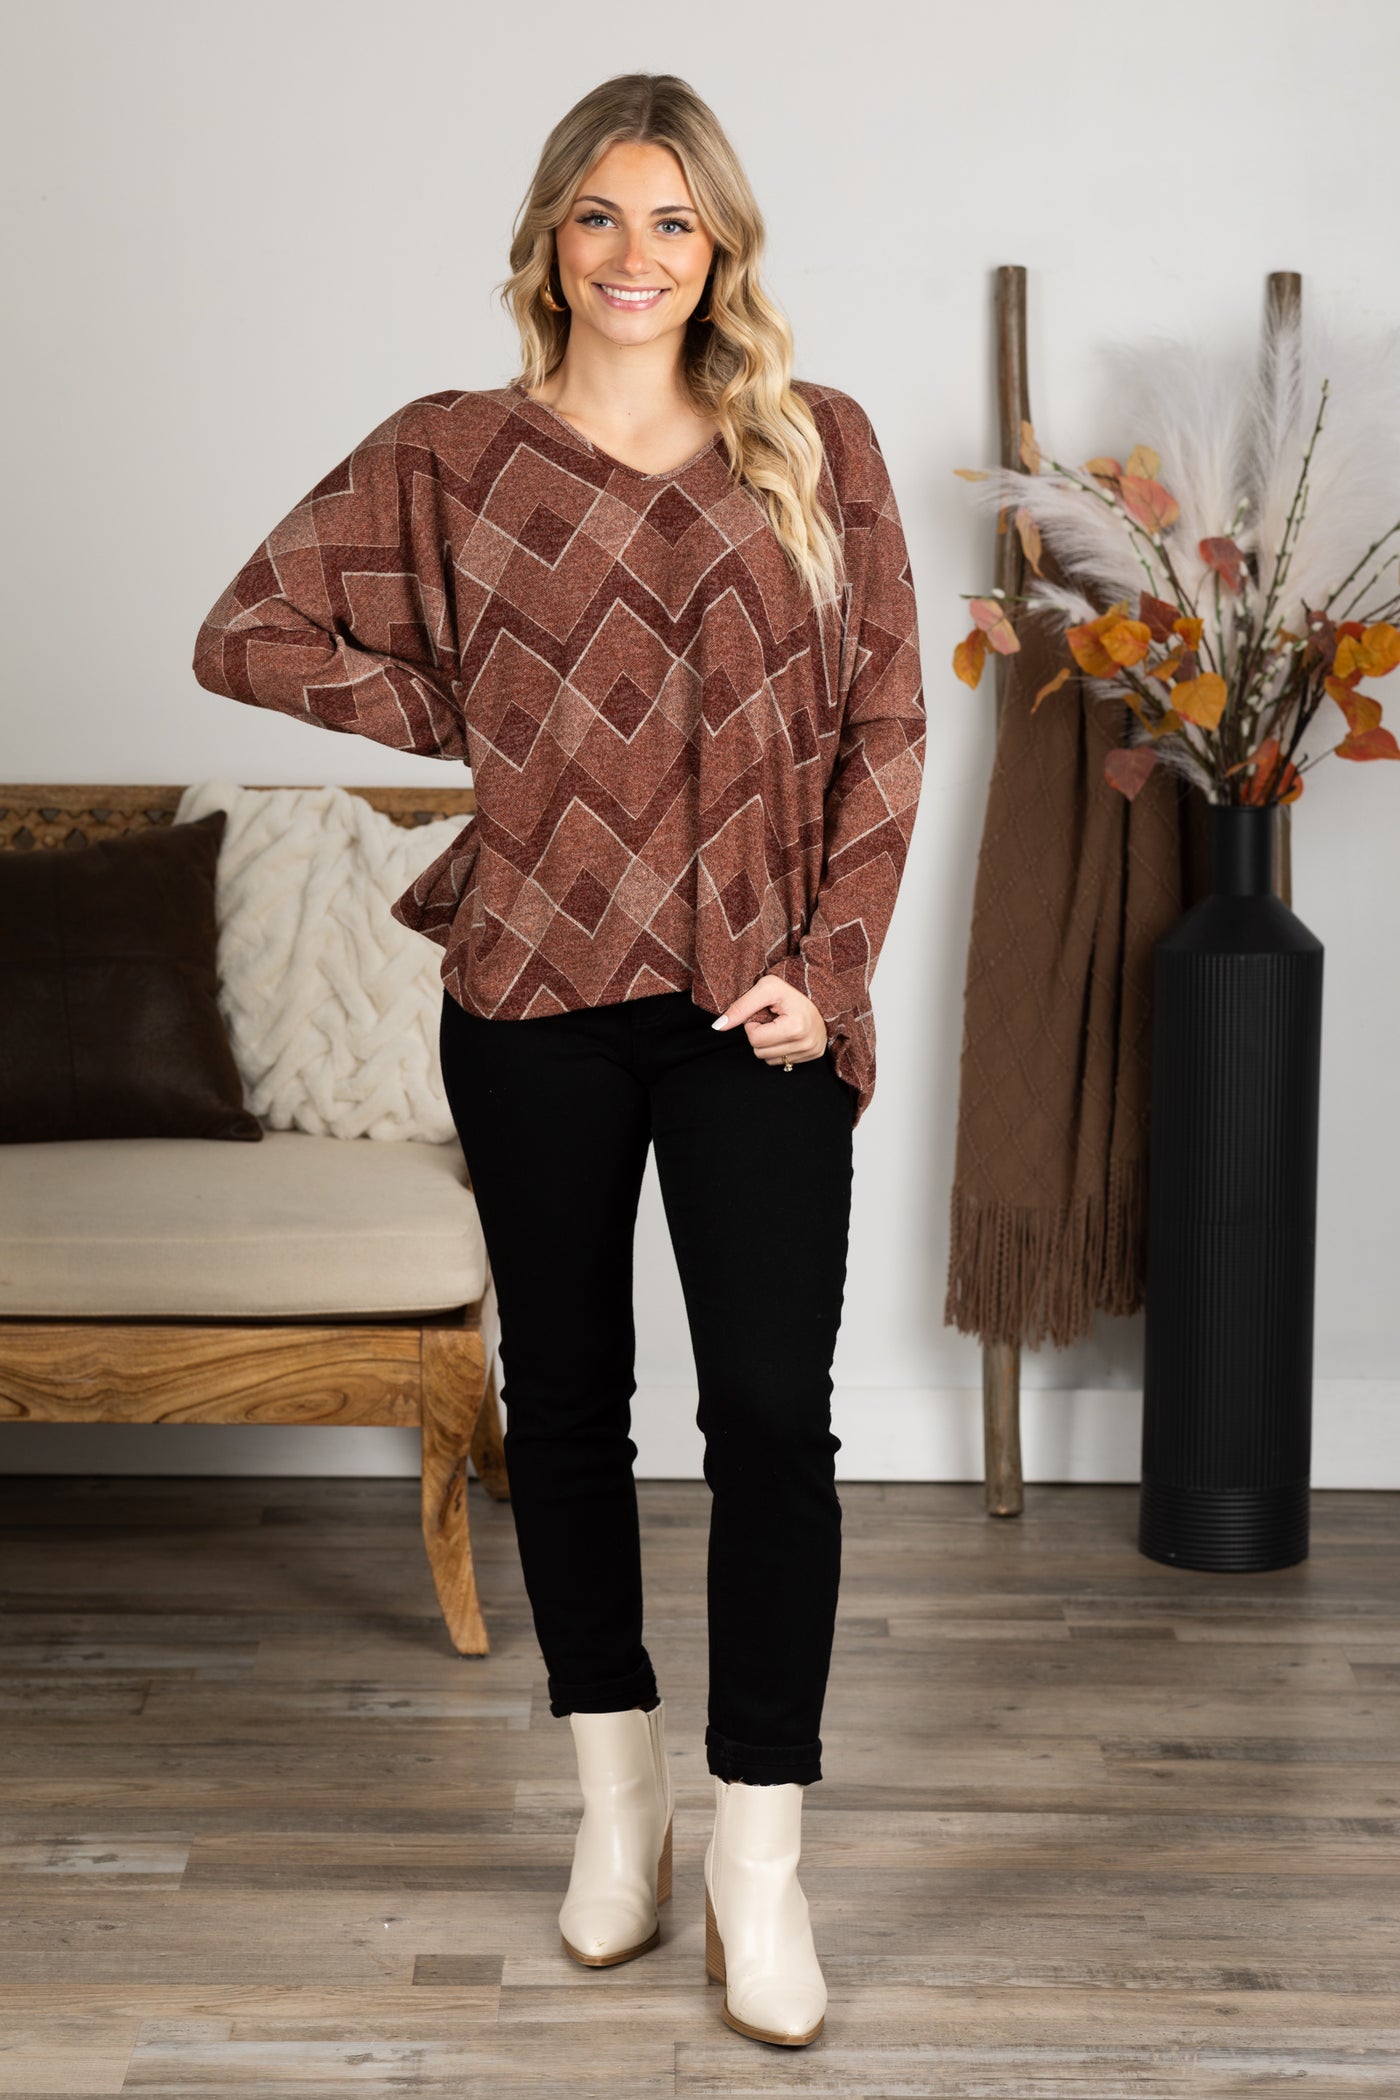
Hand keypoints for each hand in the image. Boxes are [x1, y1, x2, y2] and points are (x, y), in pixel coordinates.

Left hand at [711, 973, 828, 1064]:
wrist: (820, 994)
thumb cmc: (790, 989)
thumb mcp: (765, 989)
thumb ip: (740, 1007)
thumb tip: (718, 1027)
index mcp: (796, 1027)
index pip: (755, 1039)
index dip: (753, 1024)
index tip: (764, 1013)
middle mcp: (807, 1044)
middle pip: (760, 1053)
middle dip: (759, 1036)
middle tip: (771, 1020)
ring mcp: (812, 1052)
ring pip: (768, 1060)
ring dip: (768, 1044)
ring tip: (780, 1026)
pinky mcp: (814, 1056)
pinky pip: (782, 1062)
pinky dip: (779, 1049)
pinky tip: (787, 1035)